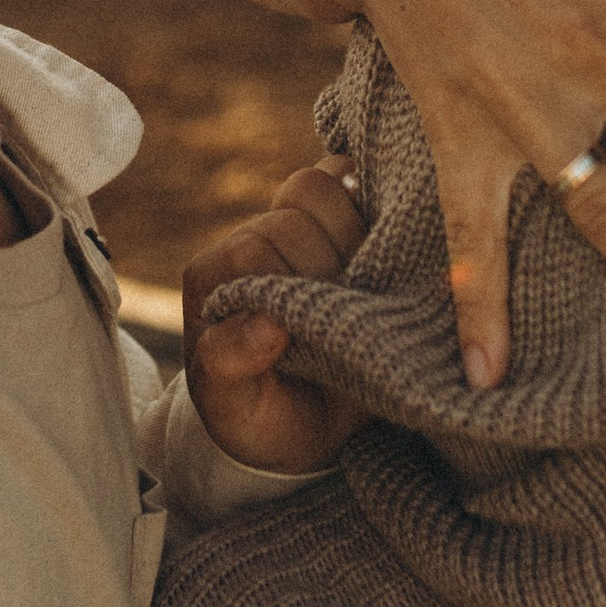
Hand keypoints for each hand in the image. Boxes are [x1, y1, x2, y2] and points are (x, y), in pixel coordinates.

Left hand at [182, 162, 368, 473]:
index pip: (266, 241)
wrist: (303, 425)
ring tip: (368, 282)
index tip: (321, 327)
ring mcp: (294, 227)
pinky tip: (388, 248)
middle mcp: (250, 239)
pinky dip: (375, 202)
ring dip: (360, 229)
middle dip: (337, 257)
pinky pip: (355, 180)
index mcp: (217, 275)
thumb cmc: (264, 417)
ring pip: (332, 182)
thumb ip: (231, 367)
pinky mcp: (337, 224)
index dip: (307, 280)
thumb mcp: (235, 409)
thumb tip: (267, 324)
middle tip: (349, 307)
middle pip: (304, 203)